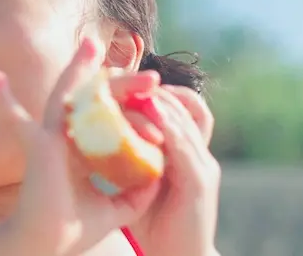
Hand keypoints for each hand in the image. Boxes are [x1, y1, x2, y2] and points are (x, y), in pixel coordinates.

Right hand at [0, 38, 161, 255]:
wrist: (47, 244)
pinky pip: (27, 115)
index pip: (109, 120)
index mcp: (82, 150)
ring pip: (68, 97)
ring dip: (79, 70)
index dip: (132, 109)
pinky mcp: (38, 144)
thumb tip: (159, 177)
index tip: (156, 98)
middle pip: (95, 102)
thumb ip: (137, 194)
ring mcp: (48, 138)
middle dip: (123, 86)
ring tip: (91, 45)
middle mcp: (64, 139)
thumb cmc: (73, 231)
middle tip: (152, 75)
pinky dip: (6, 100)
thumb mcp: (116, 210)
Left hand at [128, 84, 221, 255]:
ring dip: (161, 100)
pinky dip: (168, 125)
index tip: (125, 82)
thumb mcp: (140, 186)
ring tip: (135, 85)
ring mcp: (204, 165)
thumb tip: (98, 138)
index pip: (179, 110)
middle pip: (187, 106)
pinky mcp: (200, 181)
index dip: (155, 93)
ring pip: (187, 119)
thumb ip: (129, 161)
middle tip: (128, 75)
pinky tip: (148, 111)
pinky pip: (185, 144)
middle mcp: (200, 154)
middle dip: (157, 89)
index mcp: (187, 154)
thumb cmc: (157, 227)